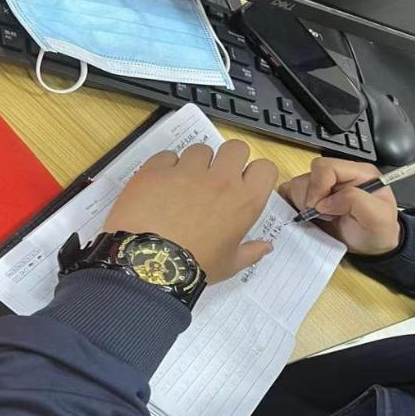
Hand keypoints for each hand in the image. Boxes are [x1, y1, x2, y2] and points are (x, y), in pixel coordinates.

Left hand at [105, 141, 278, 282]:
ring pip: (200, 150)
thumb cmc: (194, 268)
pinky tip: (160, 188)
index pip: (265, 168)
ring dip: (196, 164)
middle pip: (236, 147)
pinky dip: (166, 168)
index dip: (257, 174)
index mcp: (244, 202)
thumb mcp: (228, 266)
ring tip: (183, 186)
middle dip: (229, 159)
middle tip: (217, 179)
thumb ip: (250, 253)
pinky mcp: (157, 169)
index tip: (246, 184)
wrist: (147, 265)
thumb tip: (266, 247)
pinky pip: (167, 156)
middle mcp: (220, 179)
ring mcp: (188, 171)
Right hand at [279, 157, 400, 255]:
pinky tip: (309, 219)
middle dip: (310, 199)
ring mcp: (324, 188)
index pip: (325, 167)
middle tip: (325, 217)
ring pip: (297, 185)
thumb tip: (325, 201)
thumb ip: (354, 201)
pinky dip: (294, 208)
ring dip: (302, 205)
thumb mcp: (378, 217)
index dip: (318, 187)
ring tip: (320, 219)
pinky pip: (291, 196)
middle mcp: (338, 176)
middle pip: (308, 175)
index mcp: (357, 172)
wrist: (373, 247)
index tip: (322, 209)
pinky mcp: (312, 199)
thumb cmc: (378, 231)